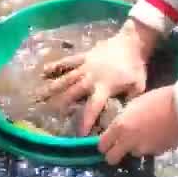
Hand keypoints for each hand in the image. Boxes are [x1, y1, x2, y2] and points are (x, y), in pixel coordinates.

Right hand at [39, 20, 159, 134]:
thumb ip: (129, 101)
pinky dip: (56, 66)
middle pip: (73, 93)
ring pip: (66, 78)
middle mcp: (91, 78)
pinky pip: (68, 61)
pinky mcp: (84, 56)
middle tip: (49, 114)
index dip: (86, 120)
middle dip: (61, 105)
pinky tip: (44, 71)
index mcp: (104, 87)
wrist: (132, 42)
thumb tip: (123, 115)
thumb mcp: (138, 86)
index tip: (79, 133)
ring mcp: (86, 66)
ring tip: (39, 96)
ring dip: (53, 87)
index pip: (93, 107)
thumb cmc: (136, 66)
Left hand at [97, 87, 177, 164]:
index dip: (103, 144)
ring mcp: (143, 149)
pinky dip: (150, 146)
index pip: (102, 145)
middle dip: (113, 154)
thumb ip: (124, 118)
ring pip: (132, 153)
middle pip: (112, 158)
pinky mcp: (157, 153)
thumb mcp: (134, 104)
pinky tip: (158, 135)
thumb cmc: (158, 99)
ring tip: (146, 134)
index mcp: (120, 127)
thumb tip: (119, 128)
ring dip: (135, 147)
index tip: (107, 142)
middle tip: (120, 147)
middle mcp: (128, 142)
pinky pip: (148, 151)